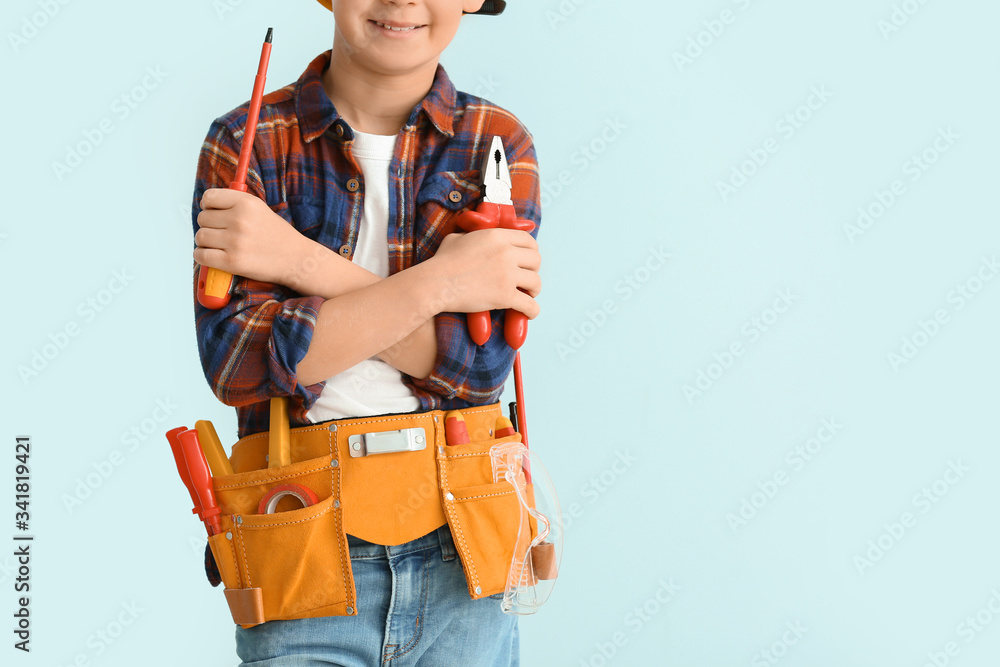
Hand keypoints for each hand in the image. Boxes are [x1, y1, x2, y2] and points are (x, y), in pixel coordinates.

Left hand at [194, 188, 308, 286]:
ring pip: (200, 237)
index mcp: (247, 203)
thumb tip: (206, 204)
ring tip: (220, 245)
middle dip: (209, 226)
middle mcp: (240, 220)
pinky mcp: (232, 262)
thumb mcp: (260, 208)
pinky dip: (203, 257)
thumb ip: (235, 203)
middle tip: (222, 232)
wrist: (296, 259)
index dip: (208, 206)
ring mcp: (235, 241)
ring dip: (206, 242)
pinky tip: (214, 256)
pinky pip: (201, 256)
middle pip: (202, 218)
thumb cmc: (278, 236)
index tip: (214, 213)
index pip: (209, 197)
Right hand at [429, 228, 540, 317]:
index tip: (529, 261)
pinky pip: (529, 304)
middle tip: (526, 279)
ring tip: (528, 295)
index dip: (532, 252)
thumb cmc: (441, 262)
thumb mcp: (457, 238)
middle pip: (536, 260)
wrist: (435, 284)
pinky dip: (532, 310)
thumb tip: (473, 237)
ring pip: (536, 282)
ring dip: (534, 290)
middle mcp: (506, 252)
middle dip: (534, 270)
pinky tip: (529, 313)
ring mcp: (507, 274)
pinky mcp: (505, 296)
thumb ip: (472, 235)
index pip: (528, 241)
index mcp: (497, 236)